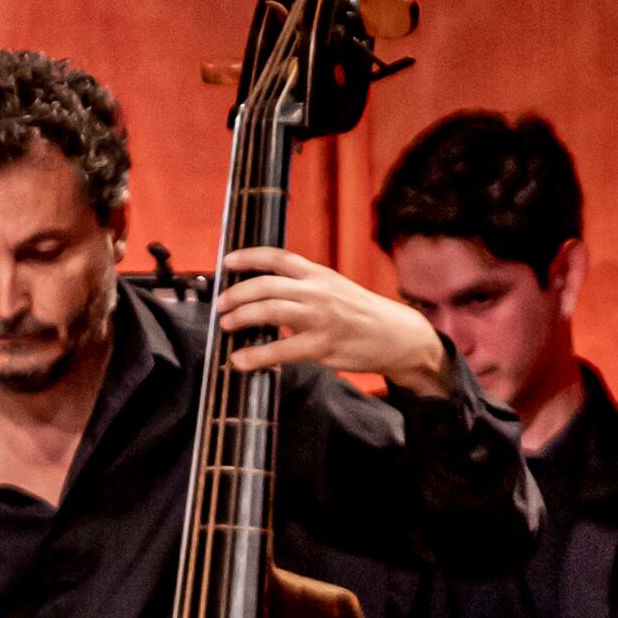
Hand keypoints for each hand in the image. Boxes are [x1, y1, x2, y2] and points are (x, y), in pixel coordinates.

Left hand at [211, 245, 453, 388]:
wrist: (396, 335)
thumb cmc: (360, 314)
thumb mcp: (334, 288)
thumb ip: (303, 288)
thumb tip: (268, 295)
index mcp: (318, 274)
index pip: (278, 258)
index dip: (249, 257)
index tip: (228, 261)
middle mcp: (317, 291)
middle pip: (266, 285)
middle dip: (237, 293)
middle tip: (220, 304)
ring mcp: (319, 318)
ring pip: (270, 311)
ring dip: (241, 317)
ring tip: (226, 325)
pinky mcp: (321, 346)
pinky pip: (281, 350)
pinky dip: (256, 355)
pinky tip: (240, 360)